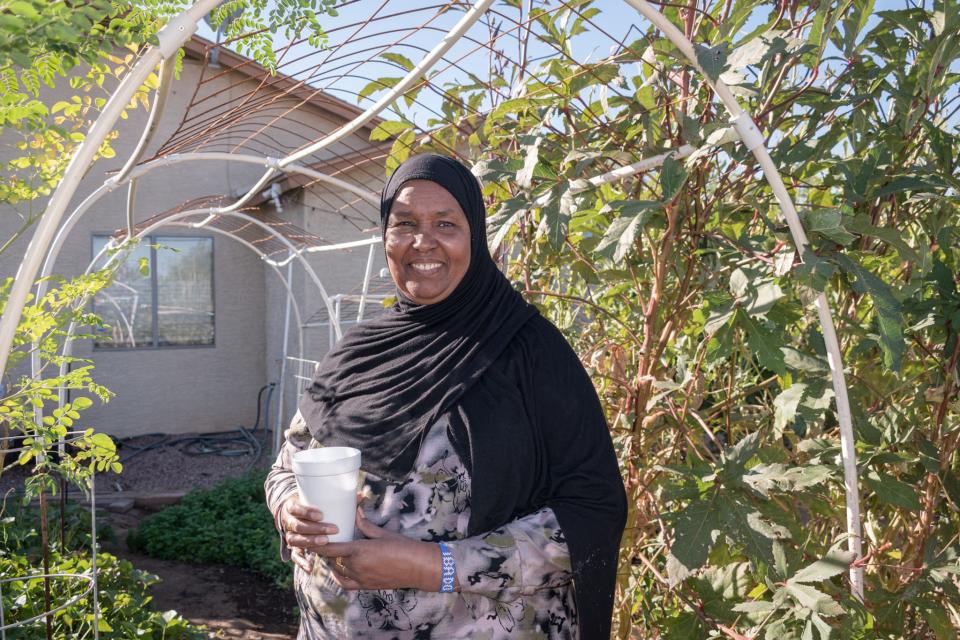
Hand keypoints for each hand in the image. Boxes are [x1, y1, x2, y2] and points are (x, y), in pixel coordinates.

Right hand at [280, 493, 338, 572]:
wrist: (294, 514)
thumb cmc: (311, 505)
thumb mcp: (317, 499)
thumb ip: (339, 498)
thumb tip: (361, 495)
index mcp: (292, 507)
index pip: (296, 509)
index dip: (307, 512)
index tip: (321, 514)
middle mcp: (288, 522)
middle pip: (298, 526)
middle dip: (315, 528)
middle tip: (333, 529)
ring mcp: (290, 535)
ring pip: (296, 540)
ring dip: (311, 542)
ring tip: (326, 542)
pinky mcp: (293, 547)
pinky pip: (295, 556)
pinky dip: (301, 562)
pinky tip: (310, 567)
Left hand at [313, 508, 452, 591]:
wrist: (418, 567)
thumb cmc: (403, 547)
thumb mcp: (383, 533)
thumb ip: (365, 525)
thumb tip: (356, 512)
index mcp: (359, 550)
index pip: (330, 549)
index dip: (318, 545)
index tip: (312, 539)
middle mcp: (356, 566)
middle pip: (331, 560)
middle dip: (327, 551)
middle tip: (325, 541)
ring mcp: (360, 578)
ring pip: (337, 571)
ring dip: (332, 562)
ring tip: (333, 553)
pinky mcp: (366, 586)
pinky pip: (345, 583)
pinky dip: (338, 577)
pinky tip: (337, 571)